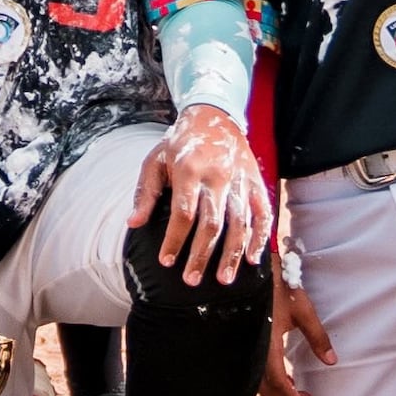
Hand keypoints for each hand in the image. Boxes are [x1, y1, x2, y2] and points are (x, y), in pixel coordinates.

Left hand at [130, 103, 269, 281]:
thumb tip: (133, 224)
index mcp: (189, 169)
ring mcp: (240, 179)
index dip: (175, 239)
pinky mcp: (255, 182)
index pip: (184, 212)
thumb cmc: (179, 143)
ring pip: (240, 223)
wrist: (213, 115)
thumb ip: (145, 193)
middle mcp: (218, 175)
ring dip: (232, 254)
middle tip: (191, 280)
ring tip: (223, 280)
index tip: (166, 262)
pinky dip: (260, 237)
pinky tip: (252, 259)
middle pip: (213, 223)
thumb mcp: (154, 161)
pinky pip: (262, 213)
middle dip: (201, 254)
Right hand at [258, 274, 333, 395]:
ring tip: (298, 393)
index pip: (277, 381)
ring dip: (278, 392)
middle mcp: (254, 348)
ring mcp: (247, 346)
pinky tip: (283, 377)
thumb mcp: (303, 310)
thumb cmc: (279, 286)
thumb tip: (331, 361)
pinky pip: (255, 370)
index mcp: (267, 342)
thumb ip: (317, 337)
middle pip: (266, 389)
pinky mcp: (246, 342)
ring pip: (258, 382)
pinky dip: (269, 381)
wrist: (255, 269)